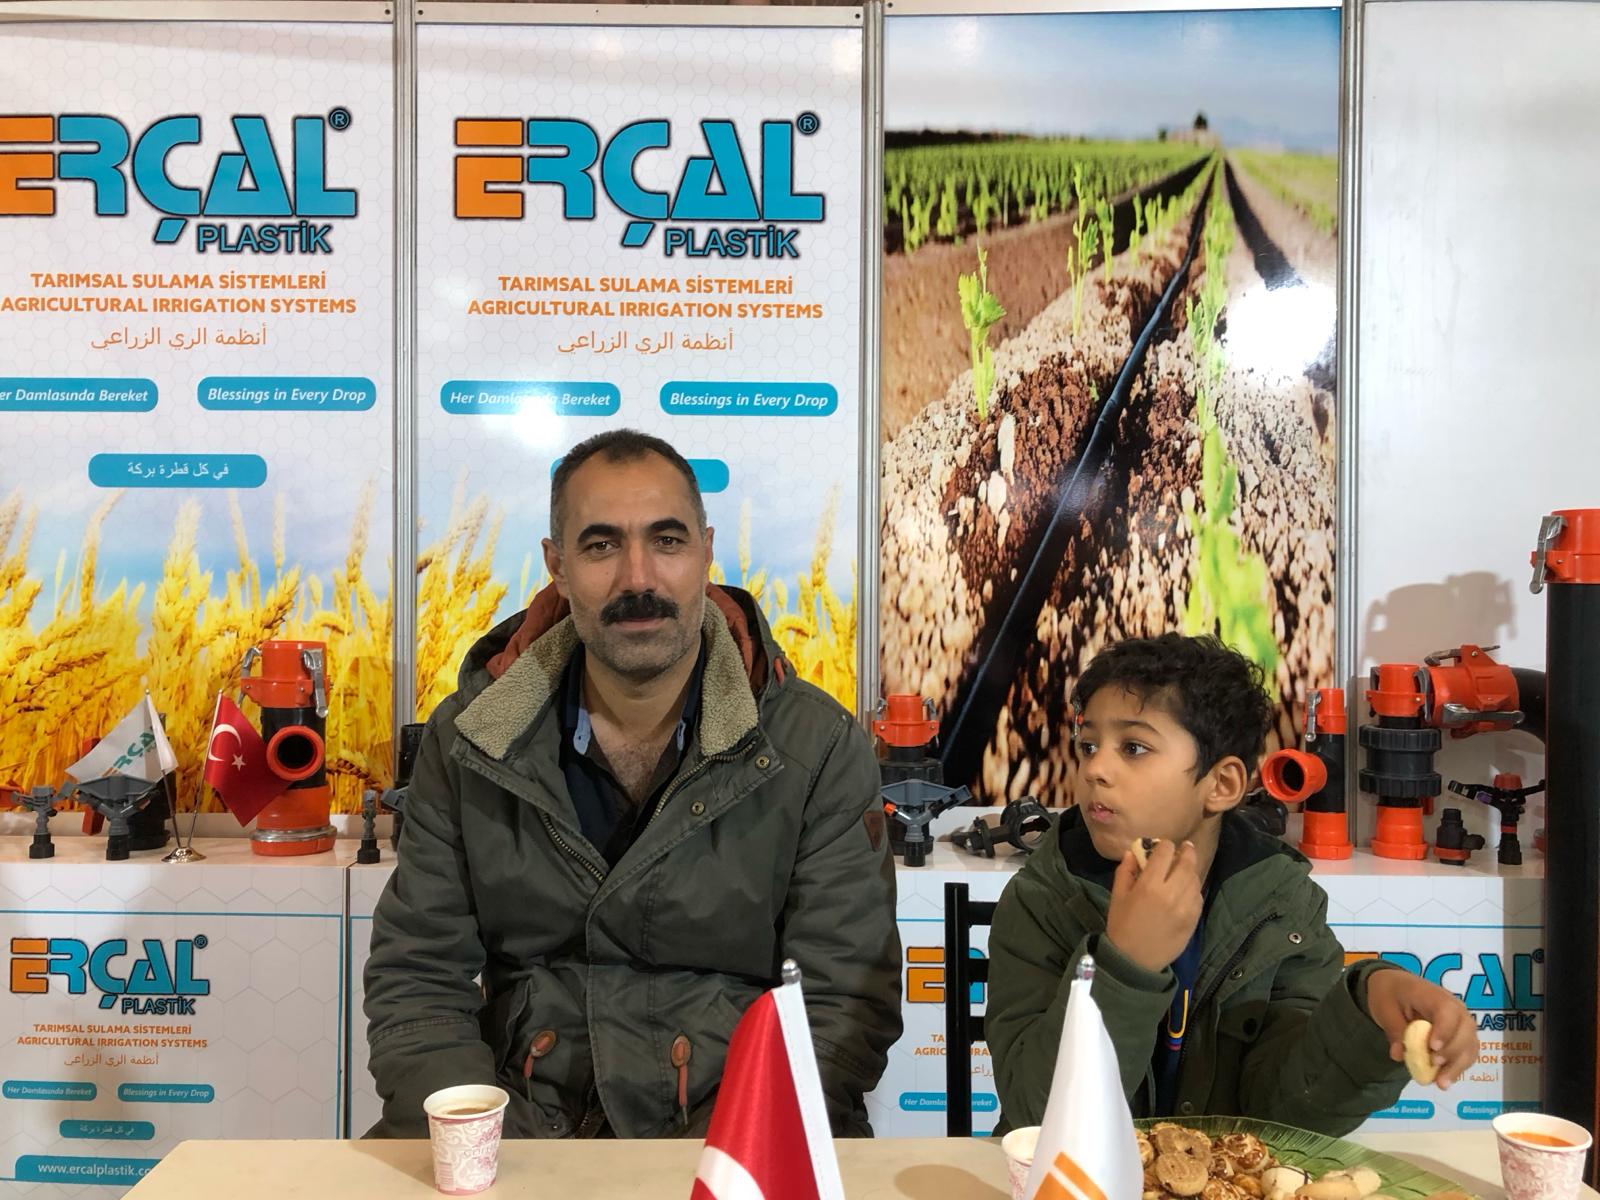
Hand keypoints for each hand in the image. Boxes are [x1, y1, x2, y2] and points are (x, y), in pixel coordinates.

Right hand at [1103, 839, 1203, 973]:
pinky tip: (1187, 889)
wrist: (1135, 960)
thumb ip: (1125, 872)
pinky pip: (1198, 897)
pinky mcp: (1193, 920)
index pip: (1164, 853)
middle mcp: (1171, 893)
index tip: (1162, 845)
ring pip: (1195, 879)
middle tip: (1185, 847)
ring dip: (1191, 870)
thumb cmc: (1122, 926)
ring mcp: (1186, 907)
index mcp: (1149, 886)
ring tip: (1186, 868)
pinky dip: (1194, 889)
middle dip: (1186, 851)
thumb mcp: (1118, 897)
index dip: (1164, 845)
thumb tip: (1133, 852)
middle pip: (1186, 863)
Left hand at [1364, 968, 1478, 1087]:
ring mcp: (1461, 1022)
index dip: (1444, 1030)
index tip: (1433, 1048)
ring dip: (1458, 1066)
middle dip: (1453, 1052)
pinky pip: (1466, 1052)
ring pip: (1470, 1045)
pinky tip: (1444, 1081)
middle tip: (1434, 1065)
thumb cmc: (1390, 993)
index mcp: (1434, 995)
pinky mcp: (1460, 1036)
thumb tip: (1398, 1055)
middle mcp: (1455, 1007)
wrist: (1396, 986)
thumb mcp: (1384, 1007)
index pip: (1448, 1011)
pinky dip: (1458, 1067)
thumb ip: (1394, 1030)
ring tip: (1441, 1083)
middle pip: (1466, 1030)